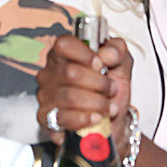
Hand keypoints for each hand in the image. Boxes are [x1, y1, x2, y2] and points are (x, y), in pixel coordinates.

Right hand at [36, 34, 133, 148]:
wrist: (111, 122)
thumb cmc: (109, 91)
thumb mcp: (120, 65)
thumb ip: (118, 50)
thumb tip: (109, 53)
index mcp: (64, 54)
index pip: (63, 44)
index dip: (83, 54)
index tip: (100, 64)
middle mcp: (50, 73)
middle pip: (70, 72)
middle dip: (98, 83)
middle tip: (112, 89)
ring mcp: (46, 95)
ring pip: (70, 96)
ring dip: (97, 102)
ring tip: (109, 106)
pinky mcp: (46, 118)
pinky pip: (64, 118)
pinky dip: (85, 118)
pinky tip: (96, 118)